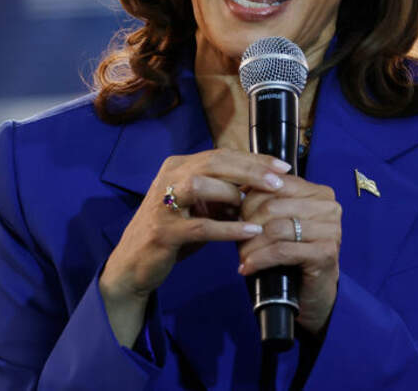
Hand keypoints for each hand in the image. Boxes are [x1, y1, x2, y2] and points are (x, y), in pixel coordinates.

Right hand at [99, 149, 290, 344]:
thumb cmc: (173, 233)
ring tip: (260, 204)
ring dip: (234, 193)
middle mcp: (168, 177)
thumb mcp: (198, 208)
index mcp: (178, 167)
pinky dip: (228, 229)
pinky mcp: (163, 231)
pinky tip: (251, 233)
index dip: (254, 159)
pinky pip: (201, 226)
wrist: (133, 264)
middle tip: (280, 180)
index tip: (283, 166)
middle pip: (214, 163)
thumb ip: (224, 195)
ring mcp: (163, 204)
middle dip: (250, 170)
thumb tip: (262, 188)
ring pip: (202, 185)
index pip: (221, 154)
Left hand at [238, 177, 341, 333]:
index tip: (234, 215)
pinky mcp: (325, 253)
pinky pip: (281, 251)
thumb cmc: (294, 254)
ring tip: (241, 255)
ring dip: (251, 244)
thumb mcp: (280, 222)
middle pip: (273, 206)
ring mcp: (330, 230)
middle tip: (235, 238)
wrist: (314, 292)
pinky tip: (247, 267)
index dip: (249, 199)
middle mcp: (328, 207)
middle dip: (248, 223)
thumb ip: (266, 202)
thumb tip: (233, 190)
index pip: (275, 184)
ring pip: (275, 229)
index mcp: (318, 193)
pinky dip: (259, 259)